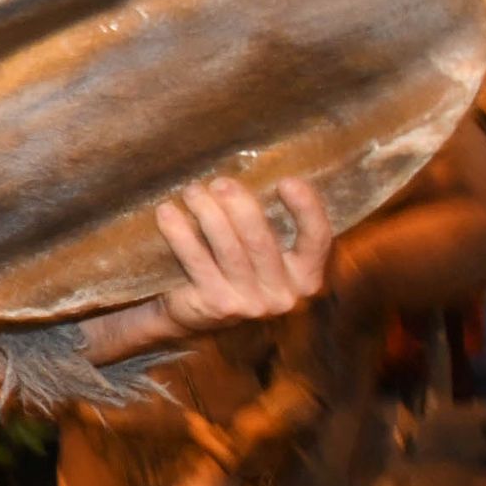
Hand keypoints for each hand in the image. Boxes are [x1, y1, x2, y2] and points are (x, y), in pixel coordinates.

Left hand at [149, 178, 331, 338]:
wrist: (197, 314)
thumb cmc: (237, 269)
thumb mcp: (264, 252)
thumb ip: (271, 223)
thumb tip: (258, 171)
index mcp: (305, 277)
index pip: (317, 239)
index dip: (306, 209)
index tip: (287, 181)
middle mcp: (283, 295)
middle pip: (262, 241)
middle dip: (240, 205)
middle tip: (221, 182)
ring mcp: (250, 305)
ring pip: (228, 249)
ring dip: (208, 213)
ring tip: (193, 191)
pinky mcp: (216, 306)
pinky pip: (196, 261)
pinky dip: (180, 233)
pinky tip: (167, 213)